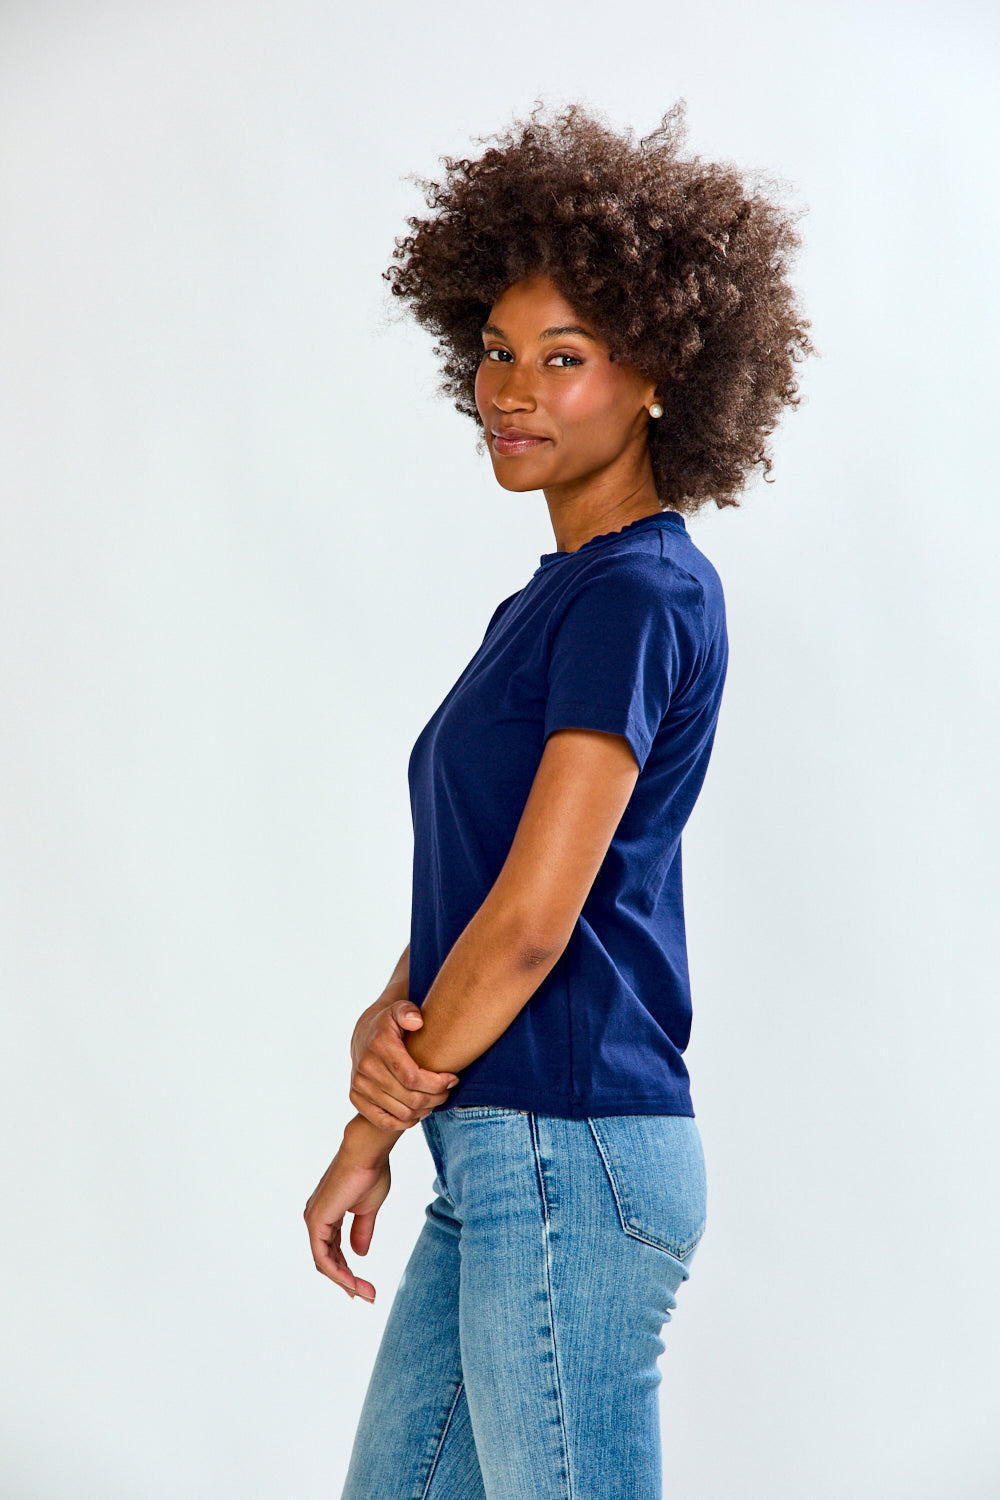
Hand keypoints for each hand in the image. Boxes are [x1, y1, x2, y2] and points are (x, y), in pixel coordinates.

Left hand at [304, 1130, 391, 1301]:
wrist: (367, 1153)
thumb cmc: (370, 1173)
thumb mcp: (367, 1209)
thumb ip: (362, 1231)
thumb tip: (359, 1254)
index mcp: (328, 1215)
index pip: (333, 1251)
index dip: (347, 1271)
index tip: (365, 1287)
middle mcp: (317, 1219)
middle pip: (328, 1261)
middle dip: (348, 1281)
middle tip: (368, 1296)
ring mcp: (315, 1221)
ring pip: (325, 1263)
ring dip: (346, 1281)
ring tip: (367, 1293)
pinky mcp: (317, 1222)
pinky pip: (324, 1257)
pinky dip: (339, 1273)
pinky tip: (353, 1283)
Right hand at [350, 998, 458, 1128]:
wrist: (364, 1034)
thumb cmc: (390, 1023)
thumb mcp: (399, 1009)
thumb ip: (408, 1011)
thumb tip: (417, 1022)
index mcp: (379, 1046)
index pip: (412, 1078)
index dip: (437, 1084)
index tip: (452, 1079)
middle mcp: (366, 1067)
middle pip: (410, 1098)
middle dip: (436, 1098)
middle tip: (447, 1091)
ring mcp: (359, 1085)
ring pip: (401, 1113)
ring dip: (424, 1111)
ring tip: (435, 1099)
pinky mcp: (356, 1098)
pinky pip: (384, 1122)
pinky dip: (405, 1122)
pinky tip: (419, 1112)